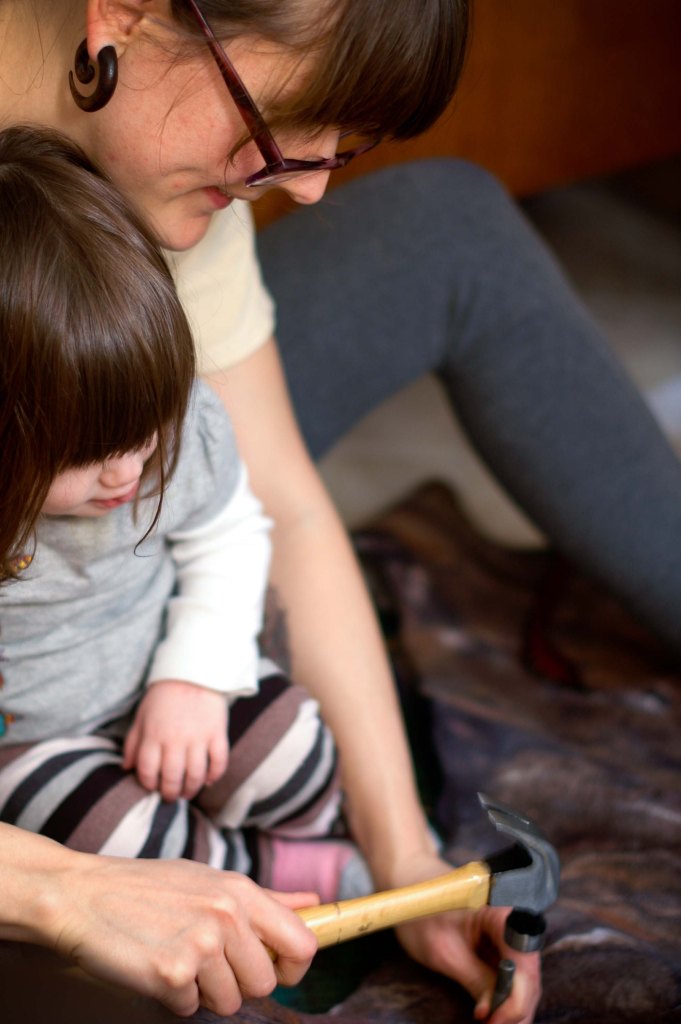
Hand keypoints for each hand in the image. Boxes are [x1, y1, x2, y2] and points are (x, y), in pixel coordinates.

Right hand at [48, 852, 318, 1015]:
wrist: (84, 895)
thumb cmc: (149, 887)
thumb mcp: (210, 879)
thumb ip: (266, 897)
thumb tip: (314, 902)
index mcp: (241, 890)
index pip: (302, 943)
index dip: (293, 967)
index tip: (275, 969)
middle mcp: (227, 914)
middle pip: (265, 983)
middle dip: (239, 983)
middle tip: (206, 961)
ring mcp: (200, 945)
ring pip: (230, 1003)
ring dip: (205, 992)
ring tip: (178, 958)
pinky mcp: (171, 974)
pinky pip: (191, 1010)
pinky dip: (174, 998)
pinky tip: (155, 966)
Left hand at [123, 680, 227, 800]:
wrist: (195, 670)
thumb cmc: (164, 695)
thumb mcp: (142, 715)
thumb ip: (133, 742)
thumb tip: (126, 768)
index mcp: (154, 735)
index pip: (147, 771)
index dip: (148, 785)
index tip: (152, 787)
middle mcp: (175, 739)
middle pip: (172, 778)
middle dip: (170, 793)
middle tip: (170, 796)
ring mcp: (198, 737)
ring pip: (195, 775)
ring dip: (191, 789)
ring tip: (188, 793)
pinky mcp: (217, 733)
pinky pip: (219, 761)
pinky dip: (215, 775)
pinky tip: (208, 780)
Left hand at [389, 853, 541, 1023]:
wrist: (408, 882)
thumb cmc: (420, 908)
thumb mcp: (444, 951)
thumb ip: (475, 980)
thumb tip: (493, 1013)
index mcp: (502, 912)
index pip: (524, 964)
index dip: (516, 1000)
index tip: (495, 1021)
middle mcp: (512, 919)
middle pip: (528, 974)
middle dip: (514, 1007)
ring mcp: (507, 931)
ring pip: (522, 976)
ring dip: (510, 1004)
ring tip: (493, 1023)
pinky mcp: (499, 940)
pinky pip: (510, 970)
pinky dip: (503, 993)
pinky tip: (493, 1010)